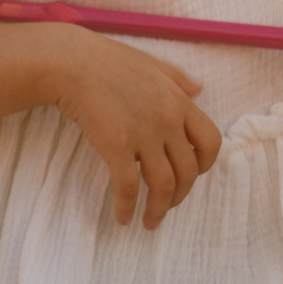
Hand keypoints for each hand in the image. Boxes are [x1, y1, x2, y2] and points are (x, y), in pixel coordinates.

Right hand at [48, 28, 224, 230]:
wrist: (71, 62)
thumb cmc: (108, 61)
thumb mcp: (152, 64)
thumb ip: (177, 79)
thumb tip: (199, 89)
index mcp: (179, 102)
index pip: (211, 142)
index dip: (205, 164)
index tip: (191, 174)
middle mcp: (167, 121)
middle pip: (189, 171)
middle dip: (180, 195)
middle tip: (166, 206)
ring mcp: (143, 134)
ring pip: (163, 185)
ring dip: (159, 210)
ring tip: (150, 222)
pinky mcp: (116, 146)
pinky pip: (129, 187)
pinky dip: (128, 207)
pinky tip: (123, 218)